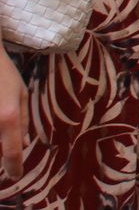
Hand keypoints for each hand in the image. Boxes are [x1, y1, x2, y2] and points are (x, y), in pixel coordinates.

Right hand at [0, 50, 24, 178]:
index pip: (11, 153)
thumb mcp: (21, 94)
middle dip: (2, 157)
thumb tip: (25, 144)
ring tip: (6, 122)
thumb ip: (23, 121)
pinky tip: (1, 123)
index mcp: (8, 117)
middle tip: (9, 156)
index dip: (14, 168)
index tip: (16, 175)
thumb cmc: (3, 74)